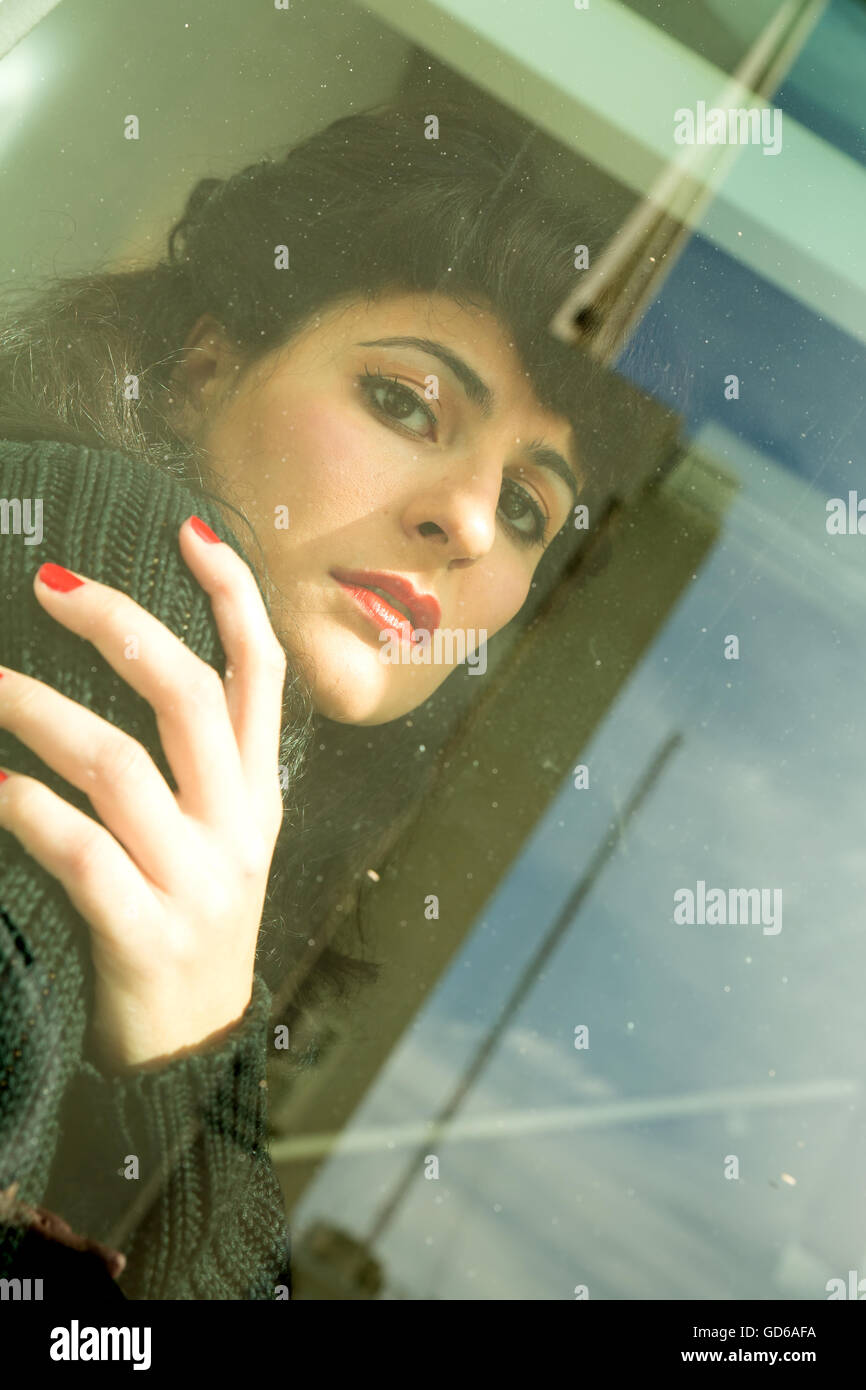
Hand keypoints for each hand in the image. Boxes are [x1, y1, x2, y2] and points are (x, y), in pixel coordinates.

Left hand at [0, 516, 286, 1070]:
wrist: (193, 1047)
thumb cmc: (190, 920)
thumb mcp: (220, 837)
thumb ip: (196, 763)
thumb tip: (134, 666)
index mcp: (258, 793)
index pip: (262, 674)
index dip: (233, 596)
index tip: (187, 529)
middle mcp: (238, 825)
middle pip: (191, 697)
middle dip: (121, 627)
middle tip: (48, 583)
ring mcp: (198, 880)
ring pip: (120, 766)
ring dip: (38, 712)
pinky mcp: (146, 933)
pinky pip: (78, 850)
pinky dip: (23, 804)